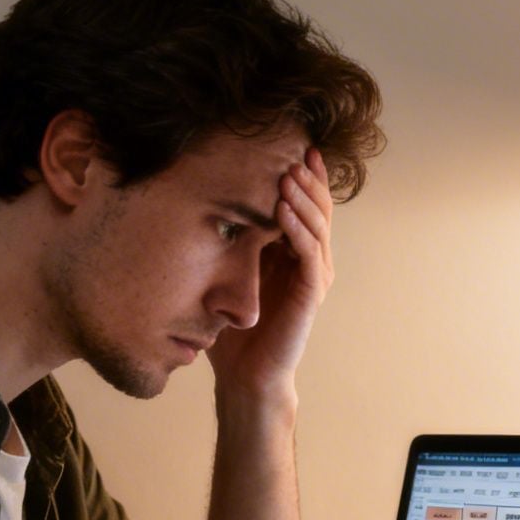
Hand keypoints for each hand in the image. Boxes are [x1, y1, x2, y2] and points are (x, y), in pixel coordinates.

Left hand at [205, 148, 334, 398]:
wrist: (244, 375)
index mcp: (294, 253)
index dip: (305, 177)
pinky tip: (284, 209)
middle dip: (308, 179)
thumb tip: (201, 198)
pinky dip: (298, 229)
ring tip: (289, 174)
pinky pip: (309, 254)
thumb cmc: (233, 327)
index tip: (295, 145)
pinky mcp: (311, 294)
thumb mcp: (227, 271)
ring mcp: (314, 277)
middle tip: (295, 151)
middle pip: (318, 209)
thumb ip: (229, 239)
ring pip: (317, 226)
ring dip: (303, 198)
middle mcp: (310, 261)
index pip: (306, 205)